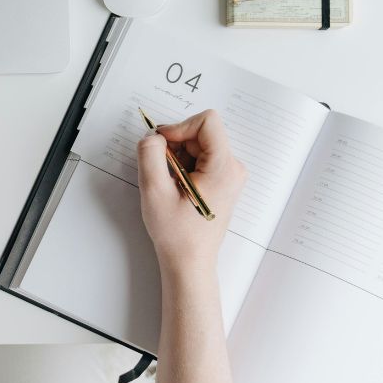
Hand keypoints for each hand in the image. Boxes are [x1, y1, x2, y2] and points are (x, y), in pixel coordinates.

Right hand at [137, 110, 246, 276]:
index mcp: (224, 168)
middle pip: (201, 133)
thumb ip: (149, 155)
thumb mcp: (154, 190)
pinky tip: (175, 187)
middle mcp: (233, 167)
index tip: (162, 145)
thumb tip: (152, 136)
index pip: (207, 121)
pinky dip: (182, 166)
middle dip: (175, 145)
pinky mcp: (221, 180)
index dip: (179, 126)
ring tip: (169, 184)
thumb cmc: (176, 233)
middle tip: (162, 172)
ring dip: (176, 157)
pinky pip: (199, 158)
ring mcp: (229, 174)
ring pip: (198, 145)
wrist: (189, 261)